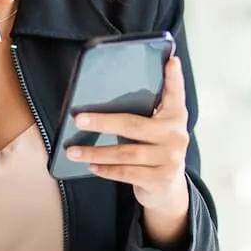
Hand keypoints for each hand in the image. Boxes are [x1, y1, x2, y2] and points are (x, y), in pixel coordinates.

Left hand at [65, 55, 190, 229]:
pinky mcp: (161, 178)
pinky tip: (91, 166)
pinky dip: (106, 170)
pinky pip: (126, 173)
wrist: (169, 189)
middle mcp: (176, 135)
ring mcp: (171, 158)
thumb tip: (106, 97)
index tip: (170, 61)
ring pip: (125, 153)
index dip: (174, 77)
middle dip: (102, 122)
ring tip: (73, 151)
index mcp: (176, 116)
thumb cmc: (155, 150)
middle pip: (134, 125)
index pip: (176, 93)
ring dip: (95, 152)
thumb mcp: (157, 129)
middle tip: (78, 119)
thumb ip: (146, 112)